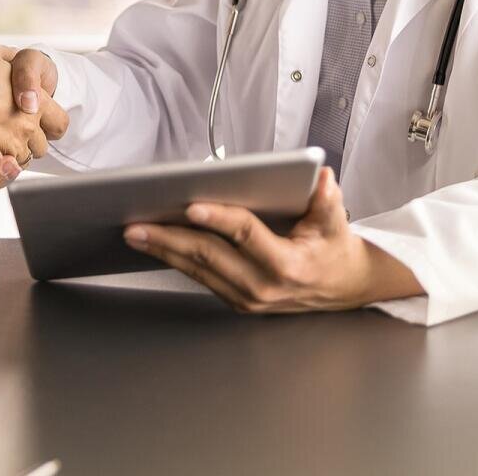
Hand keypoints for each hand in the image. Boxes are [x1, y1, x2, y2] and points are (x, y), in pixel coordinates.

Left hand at [120, 168, 422, 312]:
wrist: (342, 288)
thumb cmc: (334, 249)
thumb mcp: (336, 222)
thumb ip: (327, 200)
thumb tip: (320, 176)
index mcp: (288, 265)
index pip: (246, 235)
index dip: (218, 219)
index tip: (191, 206)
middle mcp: (263, 287)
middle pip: (210, 257)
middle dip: (170, 239)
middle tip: (138, 224)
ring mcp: (248, 299)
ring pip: (198, 271)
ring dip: (164, 251)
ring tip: (135, 233)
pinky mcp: (237, 301)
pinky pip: (201, 279)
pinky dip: (176, 261)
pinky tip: (155, 246)